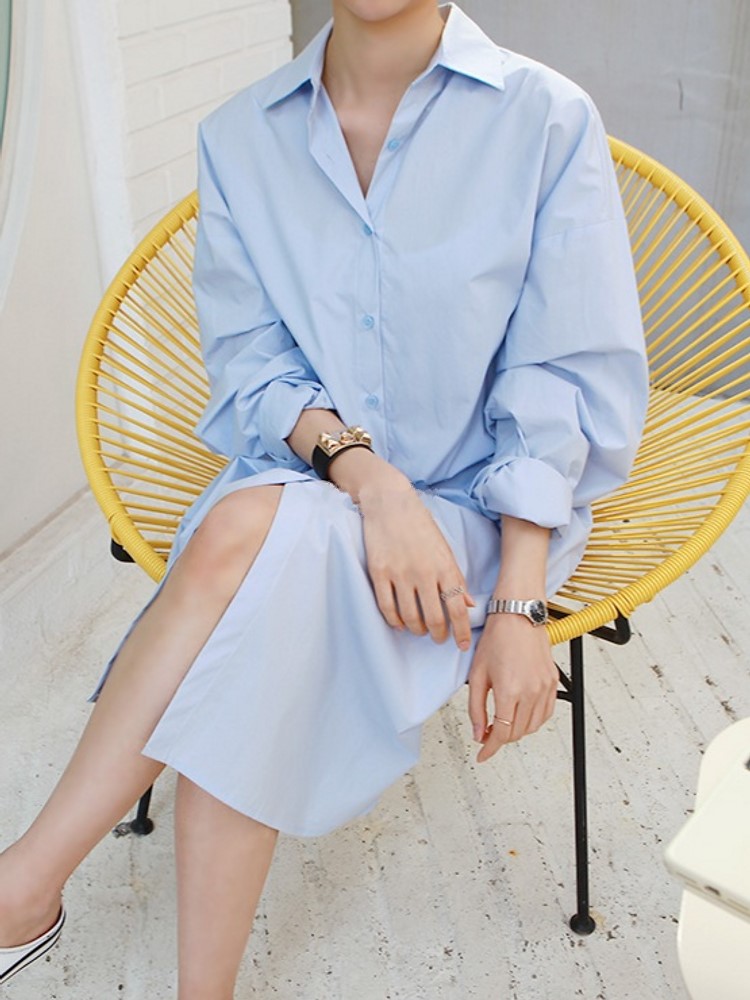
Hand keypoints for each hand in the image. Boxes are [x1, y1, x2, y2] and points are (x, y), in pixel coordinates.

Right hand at [353, 466, 475, 648]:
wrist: (390, 503)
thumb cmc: (421, 525)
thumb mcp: (445, 549)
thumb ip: (456, 578)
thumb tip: (469, 604)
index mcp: (445, 567)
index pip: (458, 609)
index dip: (460, 632)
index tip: (460, 645)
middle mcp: (424, 573)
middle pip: (434, 619)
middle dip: (438, 635)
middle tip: (438, 638)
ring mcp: (400, 574)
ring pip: (410, 617)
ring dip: (417, 630)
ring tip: (419, 630)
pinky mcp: (379, 573)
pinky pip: (387, 608)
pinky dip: (395, 621)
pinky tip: (400, 623)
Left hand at [467, 613, 557, 761]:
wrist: (519, 616)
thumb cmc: (497, 638)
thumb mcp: (478, 674)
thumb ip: (477, 708)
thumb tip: (479, 733)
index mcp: (510, 690)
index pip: (502, 733)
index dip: (490, 748)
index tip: (482, 755)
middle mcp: (531, 692)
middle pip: (517, 732)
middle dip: (501, 738)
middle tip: (486, 733)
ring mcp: (545, 687)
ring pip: (533, 726)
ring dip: (517, 730)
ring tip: (502, 723)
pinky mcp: (553, 682)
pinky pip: (546, 713)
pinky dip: (533, 720)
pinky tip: (521, 714)